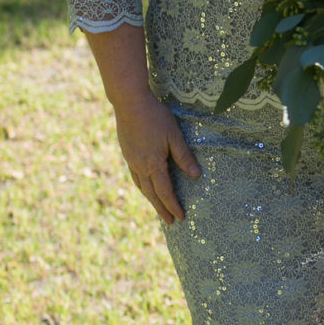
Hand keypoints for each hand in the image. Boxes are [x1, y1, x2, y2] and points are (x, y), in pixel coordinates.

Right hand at [113, 92, 200, 224]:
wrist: (129, 102)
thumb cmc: (155, 116)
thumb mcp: (174, 136)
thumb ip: (184, 157)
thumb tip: (196, 175)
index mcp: (152, 164)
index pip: (165, 191)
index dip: (173, 205)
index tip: (180, 217)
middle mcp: (139, 166)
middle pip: (151, 194)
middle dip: (161, 208)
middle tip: (169, 222)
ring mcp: (131, 160)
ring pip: (141, 186)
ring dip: (150, 199)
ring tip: (158, 207)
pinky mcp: (127, 153)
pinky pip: (135, 176)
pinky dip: (142, 186)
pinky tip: (145, 185)